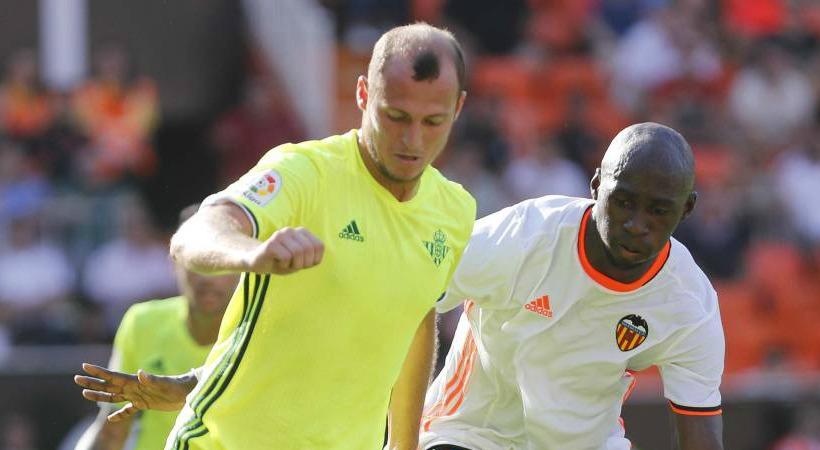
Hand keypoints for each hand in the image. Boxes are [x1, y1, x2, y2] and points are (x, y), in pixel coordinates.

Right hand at [74, 363, 195, 421]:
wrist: (190, 392)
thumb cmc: (179, 386)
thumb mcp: (166, 384)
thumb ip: (152, 379)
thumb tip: (140, 373)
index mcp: (136, 381)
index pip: (113, 376)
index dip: (98, 372)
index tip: (84, 366)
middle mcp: (134, 387)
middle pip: (108, 385)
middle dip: (92, 382)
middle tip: (76, 378)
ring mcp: (138, 396)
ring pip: (114, 397)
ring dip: (100, 396)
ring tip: (84, 394)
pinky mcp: (145, 404)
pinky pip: (128, 410)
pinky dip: (119, 415)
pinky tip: (111, 419)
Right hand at [245, 226, 324, 273]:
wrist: (256, 262)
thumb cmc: (281, 261)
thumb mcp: (300, 260)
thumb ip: (311, 256)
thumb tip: (316, 257)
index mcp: (301, 232)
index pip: (319, 246)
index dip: (314, 260)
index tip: (303, 263)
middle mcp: (291, 230)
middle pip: (309, 249)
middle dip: (304, 263)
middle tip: (293, 266)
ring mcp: (280, 235)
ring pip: (298, 253)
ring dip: (293, 265)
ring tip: (285, 263)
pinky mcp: (271, 243)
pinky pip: (286, 257)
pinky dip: (284, 265)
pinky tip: (276, 262)